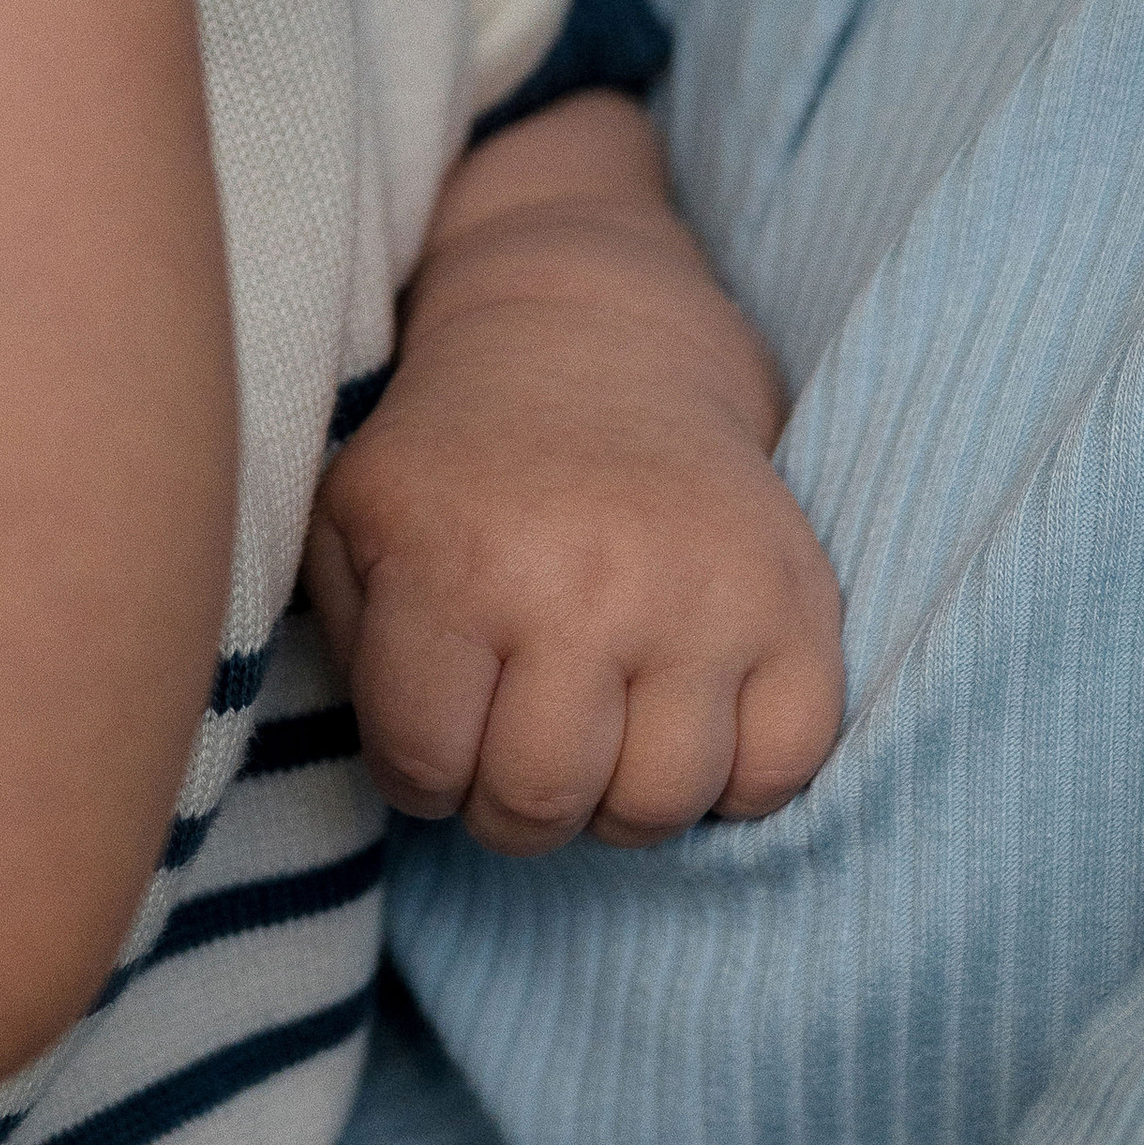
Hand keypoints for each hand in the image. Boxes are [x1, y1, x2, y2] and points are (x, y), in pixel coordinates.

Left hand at [306, 94, 843, 852]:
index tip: (437, 731)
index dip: (422, 773)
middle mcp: (583, 584)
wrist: (596, 336)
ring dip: (619, 800)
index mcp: (454, 564)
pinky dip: (735, 779)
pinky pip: (781, 771)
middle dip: (513, 802)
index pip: (426, 769)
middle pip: (542, 804)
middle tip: (514, 746)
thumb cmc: (456, 455)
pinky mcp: (798, 603)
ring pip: (660, 807)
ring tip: (597, 731)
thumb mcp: (354, 517)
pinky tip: (687, 717)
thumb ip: (347, 643)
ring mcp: (703, 595)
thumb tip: (398, 772)